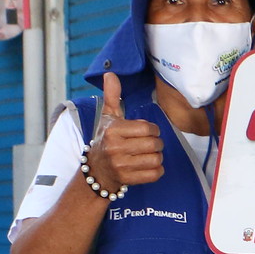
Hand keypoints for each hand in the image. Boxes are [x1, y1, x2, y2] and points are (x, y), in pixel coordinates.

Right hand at [84, 71, 163, 191]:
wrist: (96, 170)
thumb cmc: (106, 139)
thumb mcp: (107, 117)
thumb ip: (112, 96)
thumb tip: (110, 74)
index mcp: (113, 131)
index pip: (147, 128)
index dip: (153, 129)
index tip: (148, 131)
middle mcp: (115, 148)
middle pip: (153, 144)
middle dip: (157, 143)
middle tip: (152, 144)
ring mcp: (121, 166)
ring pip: (156, 159)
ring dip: (157, 157)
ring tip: (149, 154)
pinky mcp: (128, 179)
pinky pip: (155, 174)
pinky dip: (157, 170)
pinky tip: (149, 166)